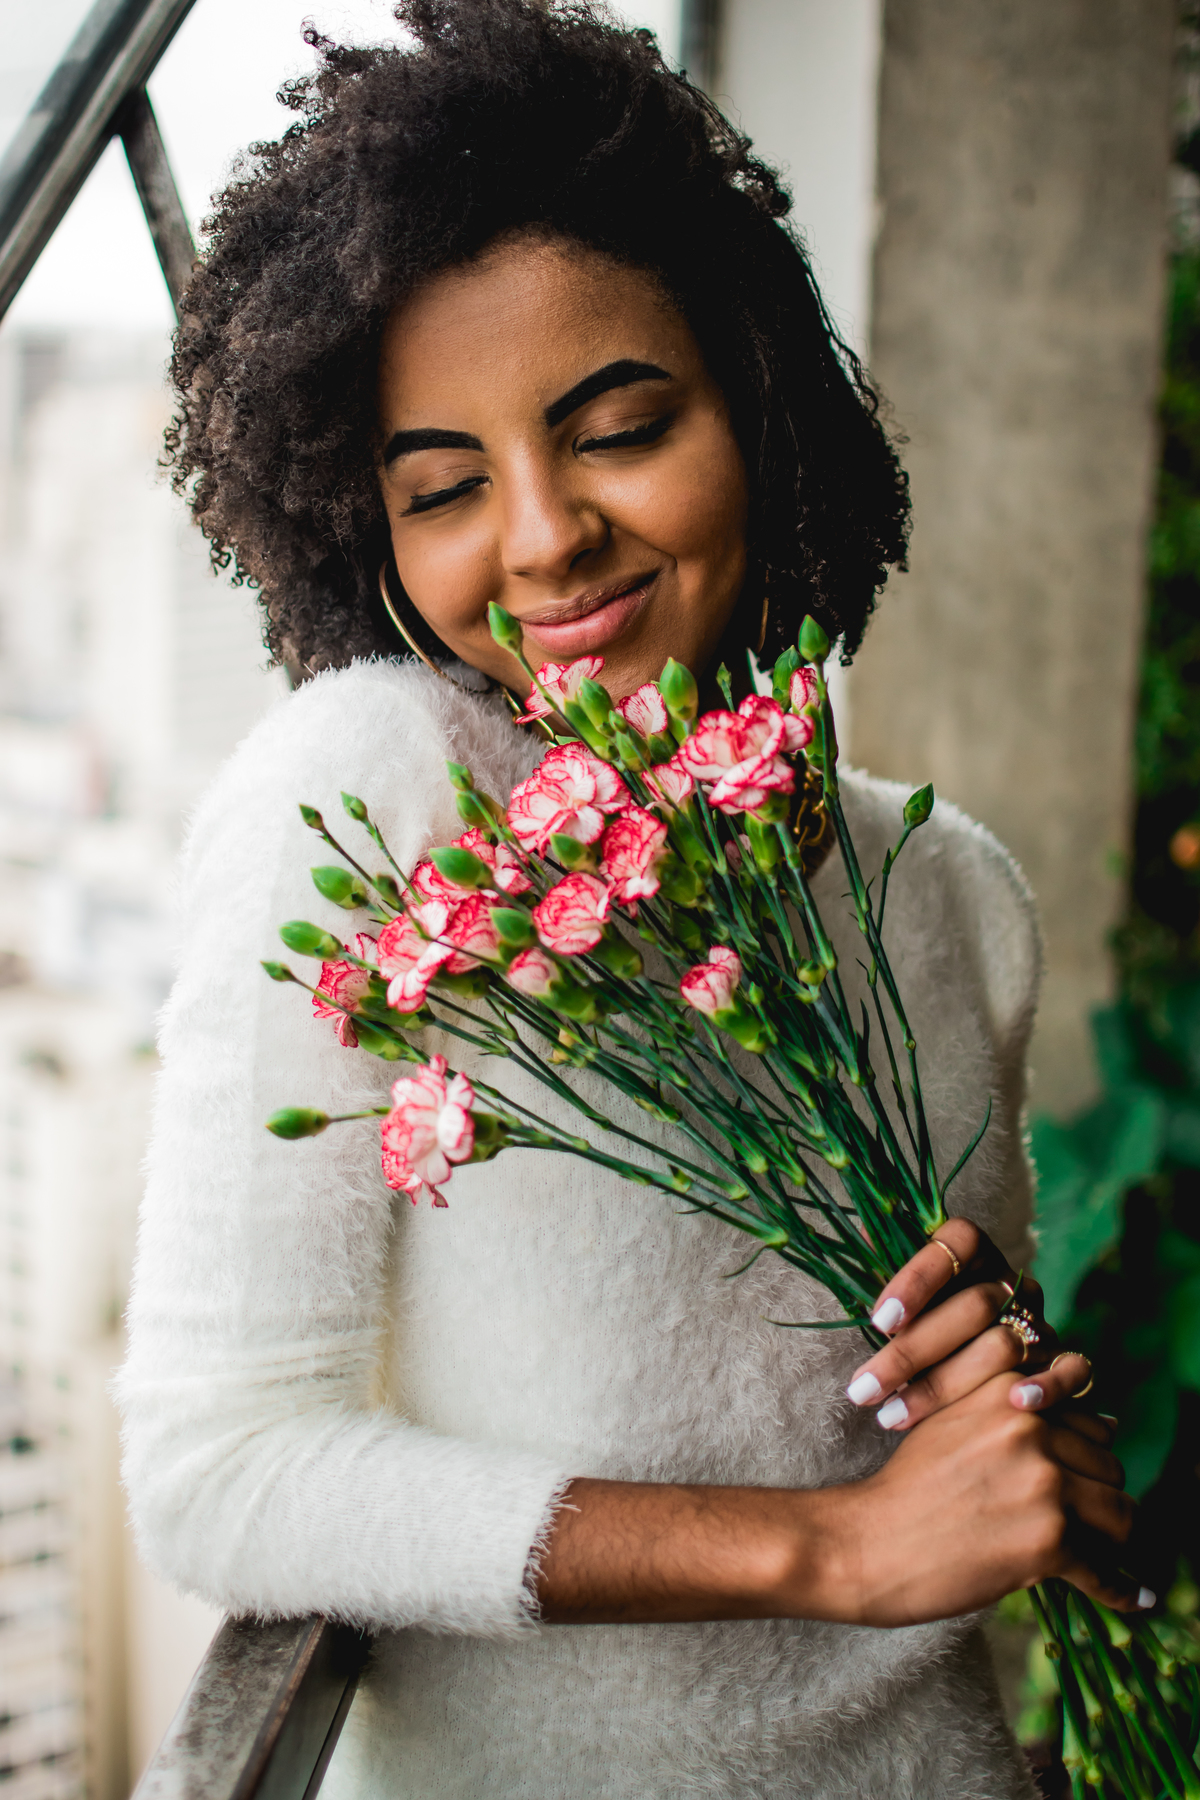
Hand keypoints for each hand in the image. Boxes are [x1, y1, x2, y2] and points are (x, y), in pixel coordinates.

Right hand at [804, 1371, 1147, 1626]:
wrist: (863, 1541)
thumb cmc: (904, 1487)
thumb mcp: (952, 1419)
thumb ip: (1015, 1410)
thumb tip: (1110, 1422)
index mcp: (1007, 1388)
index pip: (1087, 1417)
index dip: (1083, 1450)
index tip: (1071, 1475)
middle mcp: (1030, 1425)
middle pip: (1108, 1462)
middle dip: (1096, 1493)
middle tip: (1074, 1519)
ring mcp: (1043, 1482)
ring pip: (1119, 1510)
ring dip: (1109, 1536)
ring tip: (1095, 1551)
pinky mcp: (1048, 1540)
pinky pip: (1105, 1568)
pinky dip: (1118, 1587)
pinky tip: (1130, 1594)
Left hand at [843, 1217, 1092, 1432]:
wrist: (984, 1370)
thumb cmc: (932, 1327)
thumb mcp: (910, 1296)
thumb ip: (888, 1267)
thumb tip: (864, 1232)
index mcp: (978, 1254)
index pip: (958, 1242)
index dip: (919, 1276)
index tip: (879, 1320)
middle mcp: (1013, 1283)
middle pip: (973, 1306)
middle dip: (912, 1352)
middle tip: (862, 1388)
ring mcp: (1041, 1323)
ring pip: (1004, 1346)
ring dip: (945, 1386)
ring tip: (892, 1415)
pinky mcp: (1065, 1362)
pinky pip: (1072, 1369)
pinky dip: (1047, 1385)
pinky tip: (1014, 1404)